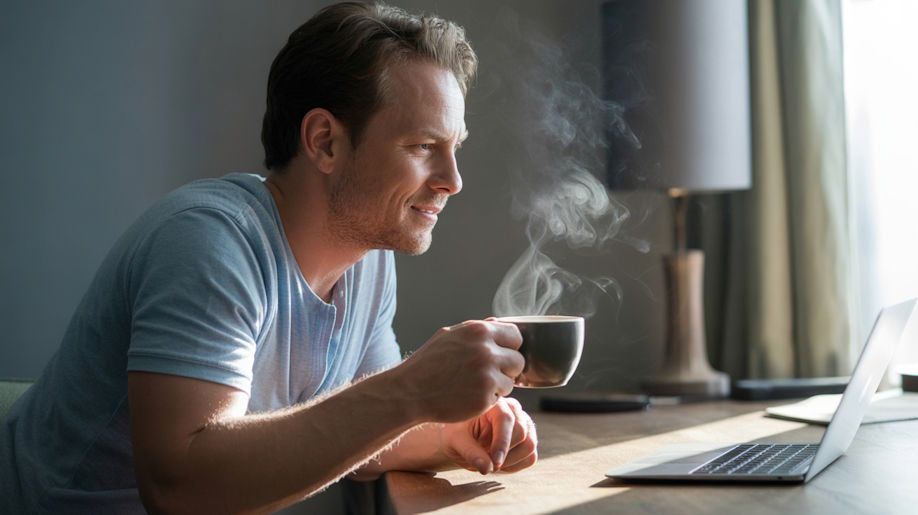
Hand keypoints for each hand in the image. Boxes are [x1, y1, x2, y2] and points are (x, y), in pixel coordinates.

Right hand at [394, 320, 523, 422]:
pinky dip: (489, 399)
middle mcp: (486, 351)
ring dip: (499, 386)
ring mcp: (487, 375)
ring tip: (475, 386)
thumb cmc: (428, 364)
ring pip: (511, 381)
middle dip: (507, 369)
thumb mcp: (449, 336)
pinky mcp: (485, 397)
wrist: (410, 392)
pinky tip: (470, 396)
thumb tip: (497, 323)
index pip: (515, 335)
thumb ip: (476, 330)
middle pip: (518, 360)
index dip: (509, 347)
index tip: (500, 355)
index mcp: (478, 331)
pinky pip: (500, 398)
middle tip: (488, 375)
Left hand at [439, 397, 537, 473]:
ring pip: (529, 445)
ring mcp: (524, 423)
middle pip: (522, 433)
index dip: (502, 443)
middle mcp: (514, 409)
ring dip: (511, 461)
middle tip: (485, 463)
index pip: (506, 419)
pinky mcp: (529, 439)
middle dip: (504, 454)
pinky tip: (499, 464)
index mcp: (494, 402)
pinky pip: (530, 457)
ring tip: (490, 463)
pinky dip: (515, 466)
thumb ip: (470, 452)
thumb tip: (487, 468)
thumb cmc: (458, 433)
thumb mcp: (455, 441)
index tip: (494, 463)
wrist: (463, 437)